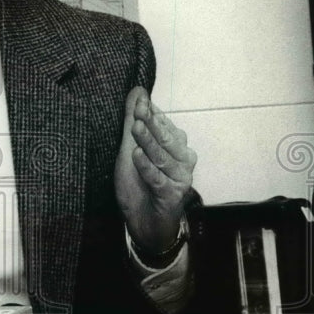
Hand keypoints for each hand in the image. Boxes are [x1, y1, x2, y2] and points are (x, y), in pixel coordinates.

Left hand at [114, 86, 196, 253]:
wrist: (143, 221)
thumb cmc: (139, 183)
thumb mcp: (130, 148)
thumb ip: (133, 120)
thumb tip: (138, 91)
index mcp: (175, 145)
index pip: (163, 124)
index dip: (150, 113)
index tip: (139, 101)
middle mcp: (183, 159)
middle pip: (166, 138)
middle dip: (151, 123)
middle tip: (137, 111)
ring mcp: (180, 177)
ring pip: (163, 157)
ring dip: (148, 142)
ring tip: (134, 129)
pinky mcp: (173, 195)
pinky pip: (159, 179)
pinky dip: (148, 168)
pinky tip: (137, 156)